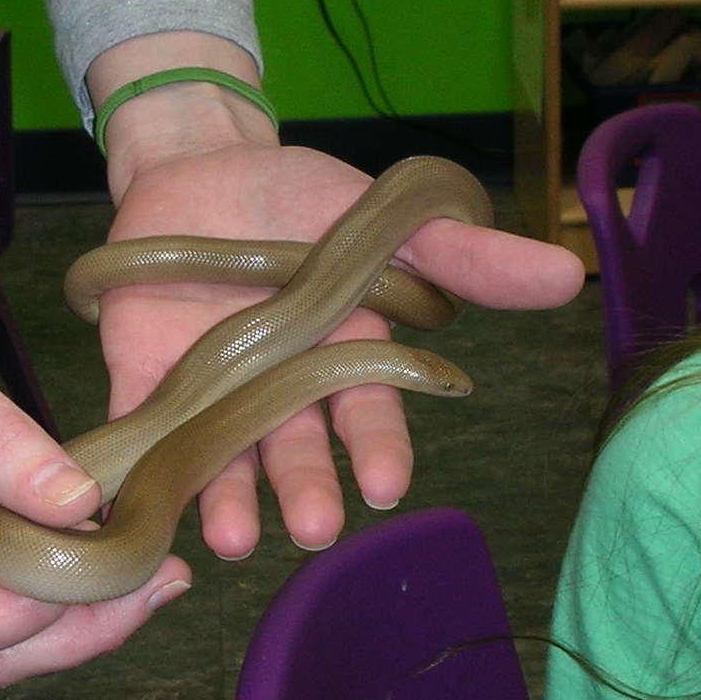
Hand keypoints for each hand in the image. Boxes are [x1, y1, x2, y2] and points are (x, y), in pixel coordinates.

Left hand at [94, 35, 584, 561]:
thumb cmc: (302, 199)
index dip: (376, 450)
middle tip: (314, 528)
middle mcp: (279, 390)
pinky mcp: (141, 375)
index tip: (385, 486)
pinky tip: (139, 499)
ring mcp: (211, 390)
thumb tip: (566, 271)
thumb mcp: (386, 218)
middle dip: (305, 491)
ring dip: (229, 501)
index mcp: (343, 359)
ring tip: (233, 539)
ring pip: (222, 458)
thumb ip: (463, 253)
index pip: (367, 415)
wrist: (199, 161)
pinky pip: (138, 424)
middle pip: (294, 451)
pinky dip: (135, 462)